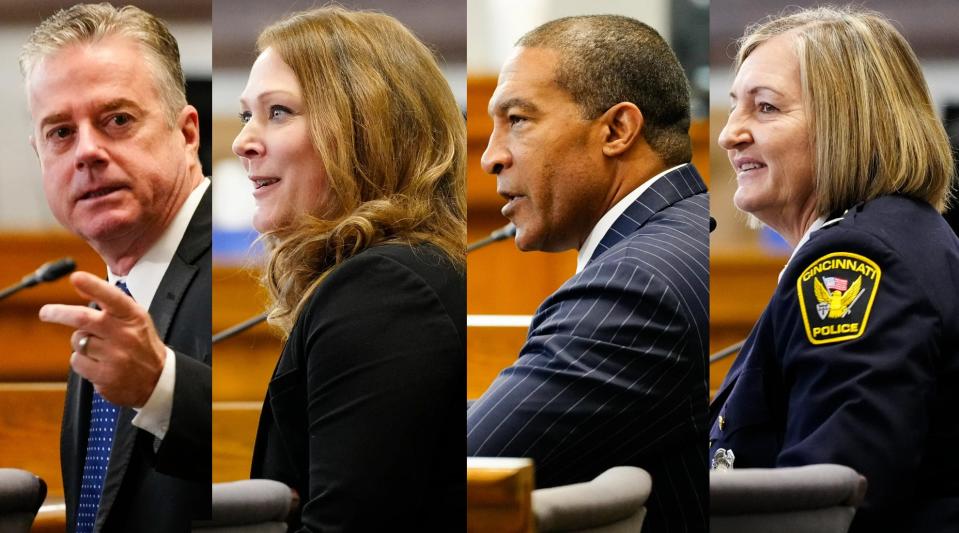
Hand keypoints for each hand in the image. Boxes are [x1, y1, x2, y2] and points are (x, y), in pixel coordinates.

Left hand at [39, 271, 165, 406]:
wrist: (157, 379)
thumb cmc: (141, 344)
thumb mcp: (134, 318)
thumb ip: (110, 302)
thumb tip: (80, 285)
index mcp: (133, 317)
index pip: (111, 297)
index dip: (92, 286)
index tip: (76, 278)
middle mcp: (124, 335)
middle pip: (82, 319)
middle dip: (59, 313)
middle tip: (46, 312)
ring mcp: (115, 357)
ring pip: (77, 341)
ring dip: (80, 342)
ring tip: (97, 348)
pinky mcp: (105, 376)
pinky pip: (77, 362)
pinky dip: (82, 361)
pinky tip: (98, 363)